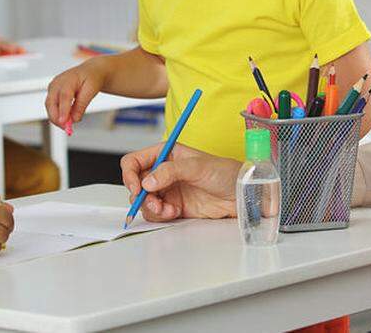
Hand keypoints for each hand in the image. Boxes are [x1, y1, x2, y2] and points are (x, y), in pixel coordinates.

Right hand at [45, 59, 105, 127]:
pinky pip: (52, 106)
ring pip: (50, 106)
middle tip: (67, 129)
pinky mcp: (52, 93)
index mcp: (69, 78)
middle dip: (57, 118)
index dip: (63, 110)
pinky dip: (57, 114)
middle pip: (51, 102)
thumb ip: (82, 105)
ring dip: (57, 118)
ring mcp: (53, 87)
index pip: (64, 96)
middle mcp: (57, 82)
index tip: (64, 122)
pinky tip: (66, 119)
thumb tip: (74, 119)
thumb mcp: (92, 90)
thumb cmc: (92, 78)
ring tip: (68, 126)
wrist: (90, 71)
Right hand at [121, 142, 237, 220]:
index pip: (135, 161)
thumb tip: (148, 181)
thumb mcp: (198, 166)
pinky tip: (174, 212)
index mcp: (166, 154)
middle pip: (136, 183)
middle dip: (140, 195)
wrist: (240, 194)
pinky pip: (156, 213)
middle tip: (154, 202)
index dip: (130, 174)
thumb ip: (170, 171)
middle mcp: (164, 172)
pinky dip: (160, 215)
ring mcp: (168, 190)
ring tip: (167, 209)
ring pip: (144, 201)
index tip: (136, 188)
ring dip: (151, 207)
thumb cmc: (225, 172)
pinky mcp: (174, 206)